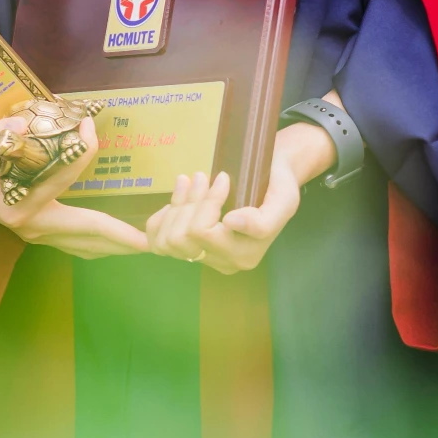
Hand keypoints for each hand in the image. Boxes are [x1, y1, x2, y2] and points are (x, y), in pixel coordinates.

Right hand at [0, 114, 148, 259]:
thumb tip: (20, 126)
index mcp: (18, 207)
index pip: (62, 179)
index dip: (82, 151)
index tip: (88, 125)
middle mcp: (31, 225)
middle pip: (84, 230)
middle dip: (117, 236)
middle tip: (149, 241)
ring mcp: (36, 232)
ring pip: (81, 242)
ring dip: (111, 242)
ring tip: (140, 244)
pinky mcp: (39, 229)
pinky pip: (74, 240)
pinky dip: (96, 241)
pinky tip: (114, 242)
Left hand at [142, 121, 329, 273]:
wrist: (273, 178)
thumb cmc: (278, 186)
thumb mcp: (283, 200)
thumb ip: (262, 221)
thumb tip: (230, 223)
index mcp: (243, 255)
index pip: (203, 232)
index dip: (207, 202)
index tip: (222, 177)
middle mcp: (222, 262)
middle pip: (181, 238)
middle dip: (188, 202)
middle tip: (202, 175)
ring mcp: (203, 256)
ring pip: (166, 241)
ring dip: (174, 206)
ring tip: (188, 181)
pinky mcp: (188, 246)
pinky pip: (157, 244)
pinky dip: (154, 226)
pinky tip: (162, 208)